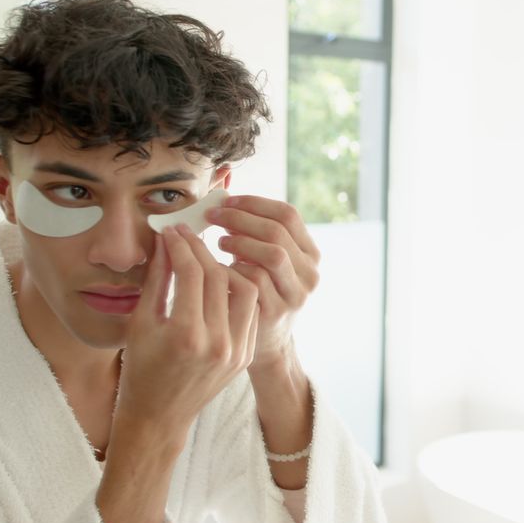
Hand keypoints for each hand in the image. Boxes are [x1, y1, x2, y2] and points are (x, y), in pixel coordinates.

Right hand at [115, 225, 259, 434]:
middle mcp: (217, 344)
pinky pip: (250, 311)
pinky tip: (220, 282)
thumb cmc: (140, 369)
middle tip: (188, 237)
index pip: (191, 273)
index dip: (181, 246)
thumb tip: (167, 240)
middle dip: (201, 251)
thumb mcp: (141, 323)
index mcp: (185, 335)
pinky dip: (237, 291)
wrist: (159, 417)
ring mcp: (236, 352)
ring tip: (206, 260)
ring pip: (245, 290)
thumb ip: (157, 279)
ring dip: (226, 269)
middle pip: (219, 277)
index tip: (172, 231)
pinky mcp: (245, 356)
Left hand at [206, 196, 319, 369]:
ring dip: (240, 241)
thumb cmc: (256, 291)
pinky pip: (256, 281)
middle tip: (213, 216)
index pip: (288, 214)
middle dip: (241, 218)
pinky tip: (218, 267)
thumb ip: (251, 226)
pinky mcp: (277, 313)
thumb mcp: (261, 258)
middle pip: (278, 231)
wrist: (263, 343)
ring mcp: (296, 294)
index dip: (254, 203)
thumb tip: (222, 179)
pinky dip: (234, 268)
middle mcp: (310, 273)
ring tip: (218, 241)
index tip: (225, 200)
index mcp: (309, 253)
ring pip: (273, 254)